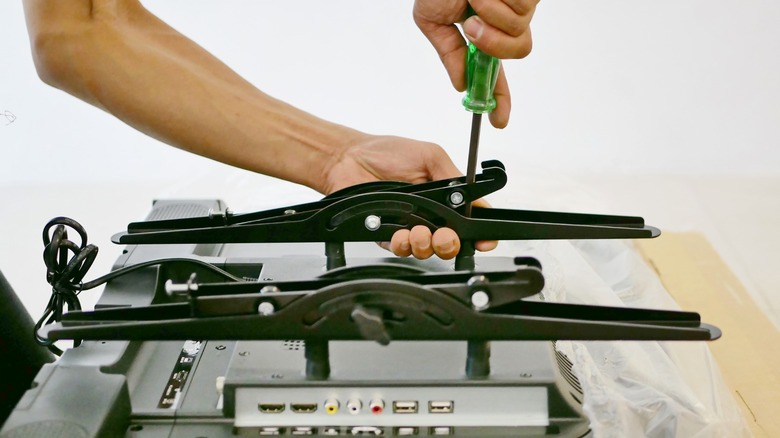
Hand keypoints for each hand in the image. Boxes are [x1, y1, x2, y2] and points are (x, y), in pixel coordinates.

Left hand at [322, 134, 497, 259]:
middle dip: (450, 244)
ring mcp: (409, 227)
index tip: (483, 240)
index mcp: (445, 196)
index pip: (469, 220)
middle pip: (450, 243)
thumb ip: (453, 176)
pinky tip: (400, 234)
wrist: (348, 160)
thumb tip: (474, 194)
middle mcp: (429, 215)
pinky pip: (401, 249)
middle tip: (443, 235)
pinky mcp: (388, 236)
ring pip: (427, 250)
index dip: (479, 235)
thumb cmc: (385, 152)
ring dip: (426, 245)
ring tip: (418, 231)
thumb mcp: (429, 156)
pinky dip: (403, 245)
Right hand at [413, 0, 538, 127]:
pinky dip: (499, 0)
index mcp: (482, 32)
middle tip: (472, 27)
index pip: (494, 70)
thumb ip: (449, 54)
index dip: (498, 97)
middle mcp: (504, 19)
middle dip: (493, 43)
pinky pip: (524, 10)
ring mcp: (520, 3)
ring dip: (492, 15)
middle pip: (517, 50)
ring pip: (520, 30)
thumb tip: (460, 83)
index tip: (499, 120)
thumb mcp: (432, 20)